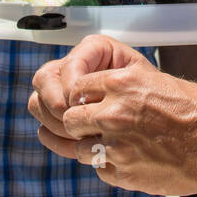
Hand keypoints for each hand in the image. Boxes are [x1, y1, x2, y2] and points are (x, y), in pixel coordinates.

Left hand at [29, 34, 196, 194]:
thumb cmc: (196, 110)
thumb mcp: (157, 82)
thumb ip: (121, 90)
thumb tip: (96, 97)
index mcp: (121, 84)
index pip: (75, 88)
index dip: (81, 99)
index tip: (89, 105)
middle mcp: (113, 113)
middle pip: (70, 119)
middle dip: (79, 124)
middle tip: (95, 128)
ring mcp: (116, 146)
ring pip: (79, 149)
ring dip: (92, 149)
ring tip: (117, 147)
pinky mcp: (123, 174)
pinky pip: (100, 171)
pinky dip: (110, 168)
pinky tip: (132, 161)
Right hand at [29, 35, 149, 139]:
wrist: (159, 117)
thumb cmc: (154, 96)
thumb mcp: (142, 82)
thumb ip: (115, 82)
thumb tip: (82, 97)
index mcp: (93, 50)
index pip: (69, 65)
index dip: (72, 87)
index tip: (87, 105)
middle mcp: (72, 65)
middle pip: (43, 80)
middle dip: (58, 106)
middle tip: (78, 124)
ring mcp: (60, 89)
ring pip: (37, 103)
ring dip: (55, 123)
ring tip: (80, 136)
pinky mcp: (58, 115)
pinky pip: (43, 126)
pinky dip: (55, 139)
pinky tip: (75, 146)